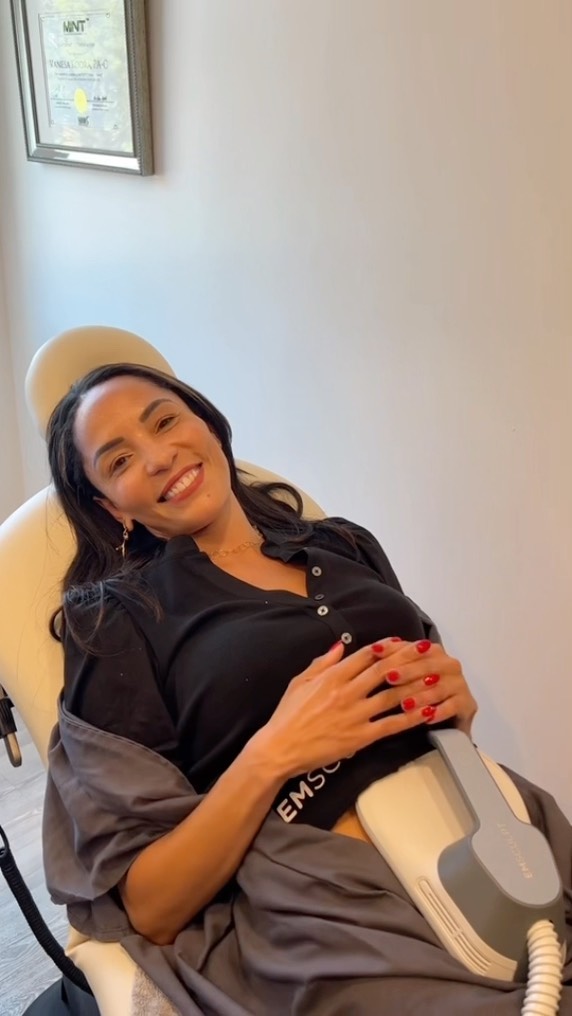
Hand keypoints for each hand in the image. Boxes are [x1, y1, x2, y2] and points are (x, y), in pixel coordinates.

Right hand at [257, 638, 442, 778]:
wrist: (279, 748)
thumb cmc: (287, 715)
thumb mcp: (300, 681)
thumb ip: (323, 662)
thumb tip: (342, 645)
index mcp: (332, 676)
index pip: (366, 655)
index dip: (387, 646)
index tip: (403, 641)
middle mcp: (346, 691)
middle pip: (385, 669)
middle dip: (409, 658)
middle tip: (428, 650)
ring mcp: (355, 714)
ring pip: (393, 696)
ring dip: (416, 685)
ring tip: (436, 677)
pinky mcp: (360, 737)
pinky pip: (390, 725)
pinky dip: (410, 717)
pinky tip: (427, 712)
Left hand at [373, 638, 477, 736]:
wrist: (443, 720)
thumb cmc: (418, 693)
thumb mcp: (404, 676)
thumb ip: (393, 659)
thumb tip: (374, 648)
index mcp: (434, 652)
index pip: (414, 648)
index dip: (394, 650)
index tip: (375, 652)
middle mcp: (449, 664)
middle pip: (428, 665)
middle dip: (408, 671)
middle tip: (390, 678)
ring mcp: (460, 684)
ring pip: (440, 687)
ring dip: (421, 695)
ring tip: (404, 704)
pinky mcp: (468, 704)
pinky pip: (454, 706)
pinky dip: (440, 712)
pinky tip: (427, 718)